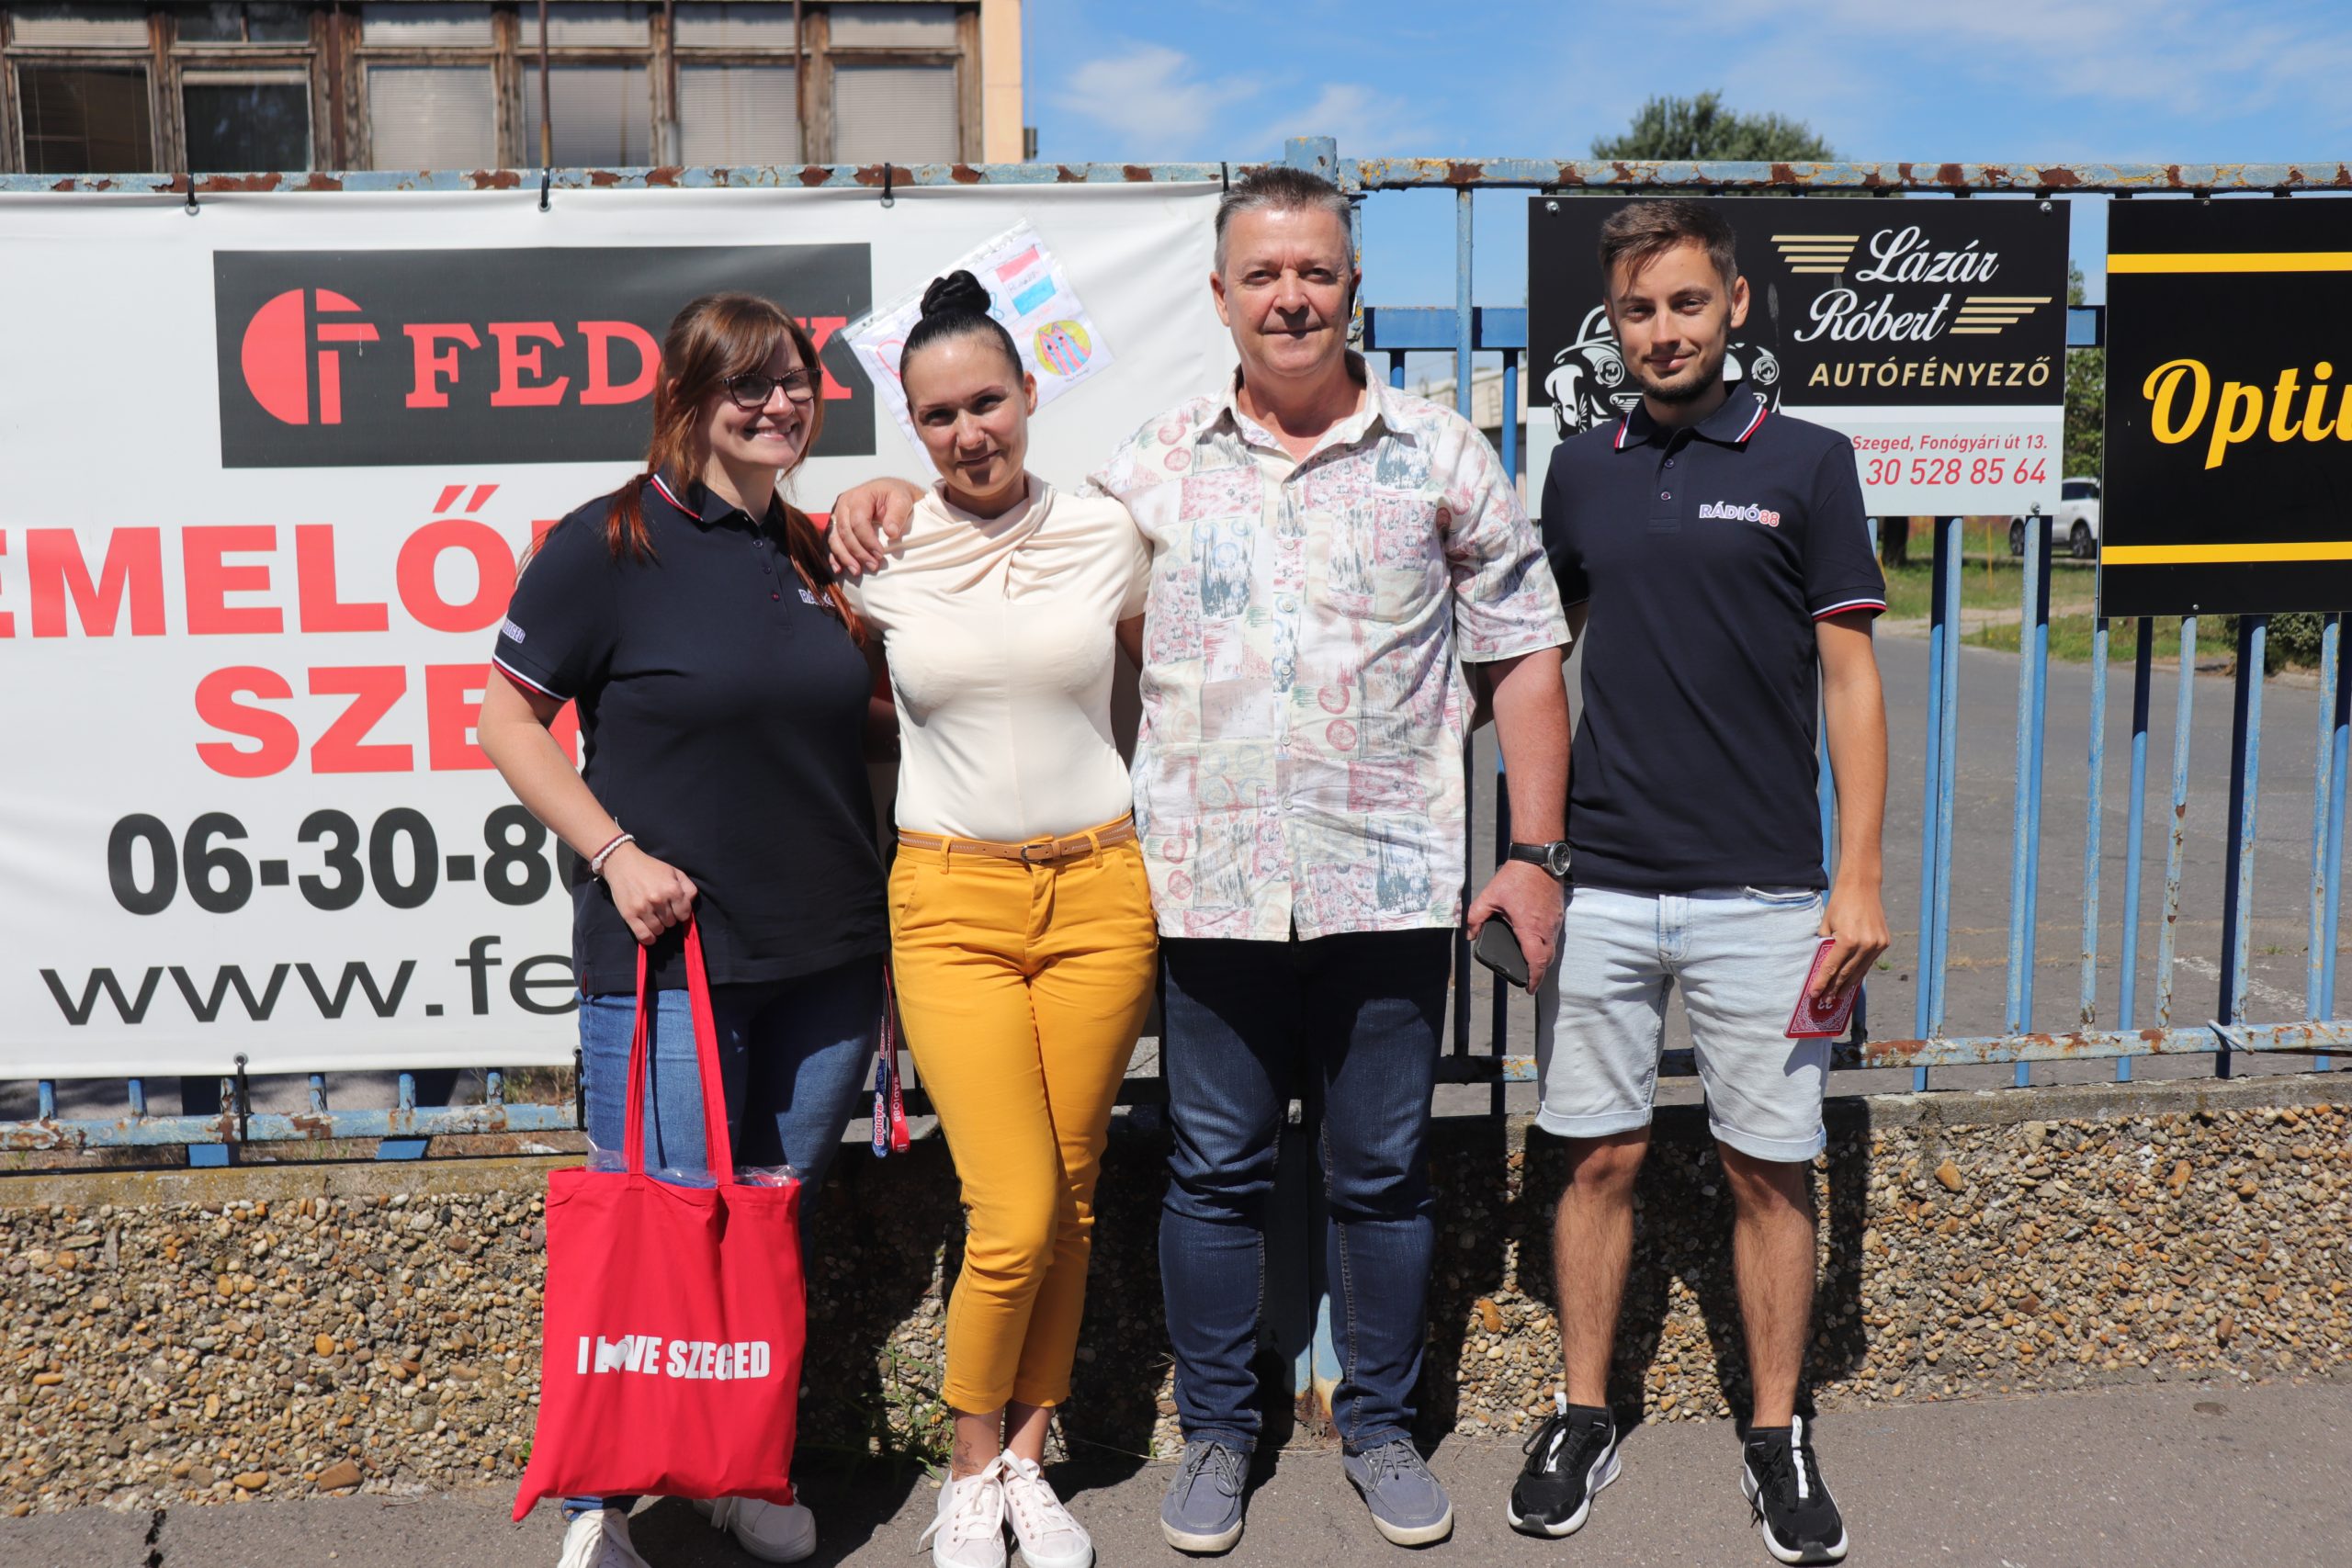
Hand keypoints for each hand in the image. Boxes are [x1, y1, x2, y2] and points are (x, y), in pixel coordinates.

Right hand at [600, 844, 697, 943]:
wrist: (622, 864)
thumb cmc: (651, 868)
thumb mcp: (674, 872)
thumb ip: (688, 888)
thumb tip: (690, 905)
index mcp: (672, 889)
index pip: (684, 914)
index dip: (681, 912)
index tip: (674, 909)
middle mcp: (659, 900)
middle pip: (671, 923)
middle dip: (669, 918)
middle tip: (661, 910)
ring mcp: (643, 908)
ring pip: (659, 931)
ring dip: (659, 927)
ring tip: (654, 917)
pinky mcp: (629, 915)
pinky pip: (643, 935)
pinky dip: (649, 939)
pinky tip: (650, 935)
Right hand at [825, 477, 923, 574]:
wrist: (889, 492)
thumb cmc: (895, 495)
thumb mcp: (902, 499)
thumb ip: (897, 514)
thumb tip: (891, 533)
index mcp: (858, 496)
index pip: (858, 522)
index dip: (868, 541)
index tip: (880, 555)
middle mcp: (843, 505)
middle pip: (845, 532)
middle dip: (858, 552)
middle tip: (873, 566)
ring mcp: (837, 515)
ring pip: (835, 539)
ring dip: (844, 557)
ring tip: (857, 571)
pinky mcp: (836, 525)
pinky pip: (831, 542)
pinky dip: (834, 556)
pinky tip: (839, 569)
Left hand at [1466, 861, 1562, 990]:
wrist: (1538, 858)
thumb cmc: (1515, 877)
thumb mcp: (1489, 896)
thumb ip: (1475, 916)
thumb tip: (1468, 934)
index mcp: (1530, 928)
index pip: (1536, 961)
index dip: (1534, 978)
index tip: (1529, 989)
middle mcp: (1547, 928)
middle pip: (1547, 959)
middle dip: (1539, 972)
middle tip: (1529, 980)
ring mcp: (1555, 921)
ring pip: (1552, 948)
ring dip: (1543, 959)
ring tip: (1531, 965)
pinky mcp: (1558, 913)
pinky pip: (1554, 936)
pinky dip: (1547, 945)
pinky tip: (1536, 943)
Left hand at [1815, 879, 1889, 998]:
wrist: (1862, 887)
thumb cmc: (1840, 904)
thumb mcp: (1826, 924)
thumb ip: (1825, 944)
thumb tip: (1821, 965)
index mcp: (1847, 940)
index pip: (1831, 967)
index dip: (1822, 982)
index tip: (1814, 994)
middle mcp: (1864, 945)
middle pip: (1846, 973)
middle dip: (1834, 988)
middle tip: (1825, 1001)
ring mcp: (1876, 945)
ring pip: (1859, 971)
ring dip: (1848, 985)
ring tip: (1837, 996)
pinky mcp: (1884, 943)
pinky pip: (1868, 962)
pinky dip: (1859, 972)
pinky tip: (1851, 981)